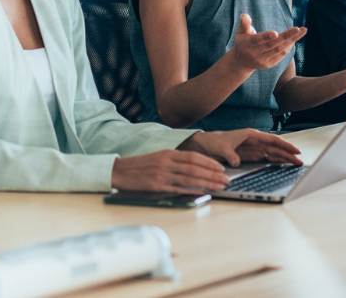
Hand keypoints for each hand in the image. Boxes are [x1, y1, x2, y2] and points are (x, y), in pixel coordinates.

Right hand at [111, 149, 230, 192]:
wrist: (118, 170)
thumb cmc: (140, 165)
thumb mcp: (158, 157)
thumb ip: (175, 160)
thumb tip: (194, 168)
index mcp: (168, 152)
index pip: (193, 156)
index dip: (209, 162)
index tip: (221, 168)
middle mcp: (166, 162)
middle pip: (195, 168)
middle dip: (213, 174)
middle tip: (227, 180)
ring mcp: (162, 174)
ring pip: (190, 178)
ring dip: (207, 183)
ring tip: (220, 187)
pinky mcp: (157, 186)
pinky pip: (178, 188)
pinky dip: (192, 190)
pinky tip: (202, 192)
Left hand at [178, 129, 302, 166]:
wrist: (206, 145)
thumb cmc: (214, 142)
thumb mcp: (222, 148)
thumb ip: (230, 154)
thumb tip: (236, 162)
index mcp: (252, 135)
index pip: (272, 140)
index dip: (285, 146)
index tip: (295, 150)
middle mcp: (256, 141)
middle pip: (276, 148)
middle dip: (289, 154)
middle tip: (300, 162)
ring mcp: (255, 148)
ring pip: (273, 153)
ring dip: (284, 158)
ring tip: (296, 164)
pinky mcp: (252, 155)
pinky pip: (266, 158)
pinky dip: (275, 162)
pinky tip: (283, 166)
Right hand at [229, 13, 304, 71]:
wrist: (241, 62)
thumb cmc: (243, 42)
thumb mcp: (240, 32)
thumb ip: (244, 23)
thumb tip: (245, 15)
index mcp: (247, 44)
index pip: (257, 40)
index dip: (266, 36)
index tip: (276, 33)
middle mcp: (255, 53)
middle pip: (273, 44)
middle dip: (287, 36)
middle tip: (298, 28)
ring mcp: (263, 60)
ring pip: (279, 50)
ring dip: (292, 40)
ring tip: (302, 31)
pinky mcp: (269, 64)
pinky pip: (281, 55)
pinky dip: (288, 46)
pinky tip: (295, 38)